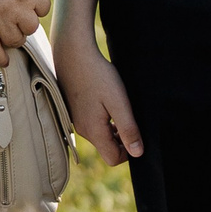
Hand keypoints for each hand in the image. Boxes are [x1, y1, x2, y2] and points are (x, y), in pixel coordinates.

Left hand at [0, 0, 49, 65]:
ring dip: (25, 21)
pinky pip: (43, 10)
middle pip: (15, 40)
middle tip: (10, 24)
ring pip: (31, 28)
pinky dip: (37, 5)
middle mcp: (2, 14)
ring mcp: (21, 4)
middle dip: (13, 36)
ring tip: (18, 6)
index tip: (3, 61)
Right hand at [54, 34, 144, 164]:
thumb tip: (138, 153)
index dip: (129, 152)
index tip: (136, 132)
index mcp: (93, 131)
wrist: (72, 52)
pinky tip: (106, 100)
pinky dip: (103, 120)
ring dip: (113, 129)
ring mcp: (76, 120)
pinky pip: (92, 124)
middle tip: (130, 117)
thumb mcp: (118, 102)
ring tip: (119, 107)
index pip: (114, 158)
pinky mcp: (74, 110)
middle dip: (122, 140)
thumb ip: (128, 129)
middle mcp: (82, 130)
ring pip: (100, 136)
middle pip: (107, 148)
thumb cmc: (97, 75)